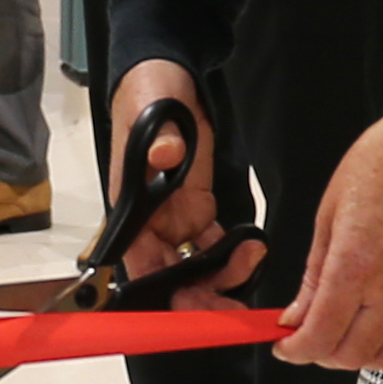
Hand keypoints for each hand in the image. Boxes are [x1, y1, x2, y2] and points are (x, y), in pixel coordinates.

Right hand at [97, 59, 260, 304]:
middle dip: (199, 297)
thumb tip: (165, 156)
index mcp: (130, 208)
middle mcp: (148, 222)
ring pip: (193, 266)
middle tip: (232, 310)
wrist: (166, 73)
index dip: (161, 291)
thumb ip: (159, 139)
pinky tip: (252, 248)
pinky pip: (211, 244)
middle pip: (168, 276)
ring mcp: (173, 217)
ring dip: (221, 276)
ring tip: (252, 262)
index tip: (189, 307)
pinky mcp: (194, 207)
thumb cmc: (148, 93)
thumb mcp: (152, 111)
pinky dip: (232, 253)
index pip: (139, 264)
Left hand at [272, 120, 382, 375]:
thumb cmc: (380, 167)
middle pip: (352, 354)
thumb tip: (296, 316)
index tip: (286, 345)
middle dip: (323, 353)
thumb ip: (313, 276)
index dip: (295, 350)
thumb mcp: (328, 215)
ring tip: (353, 335)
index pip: (319, 336)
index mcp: (354, 266)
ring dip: (366, 356)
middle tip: (314, 335)